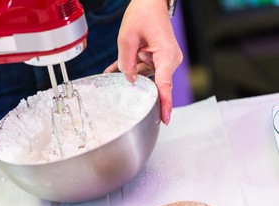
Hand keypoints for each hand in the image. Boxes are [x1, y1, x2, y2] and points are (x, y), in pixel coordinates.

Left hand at [104, 0, 182, 124]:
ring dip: (130, 73)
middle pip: (153, 83)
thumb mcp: (127, 37)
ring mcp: (165, 60)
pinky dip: (131, 68)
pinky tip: (115, 70)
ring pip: (146, 76)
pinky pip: (144, 68)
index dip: (164, 104)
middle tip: (119, 81)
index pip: (165, 85)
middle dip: (136, 85)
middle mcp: (169, 60)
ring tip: (112, 71)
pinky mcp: (159, 58)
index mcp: (166, 56)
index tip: (165, 119)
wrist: (151, 1)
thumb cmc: (144, 13)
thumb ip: (126, 61)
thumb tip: (128, 79)